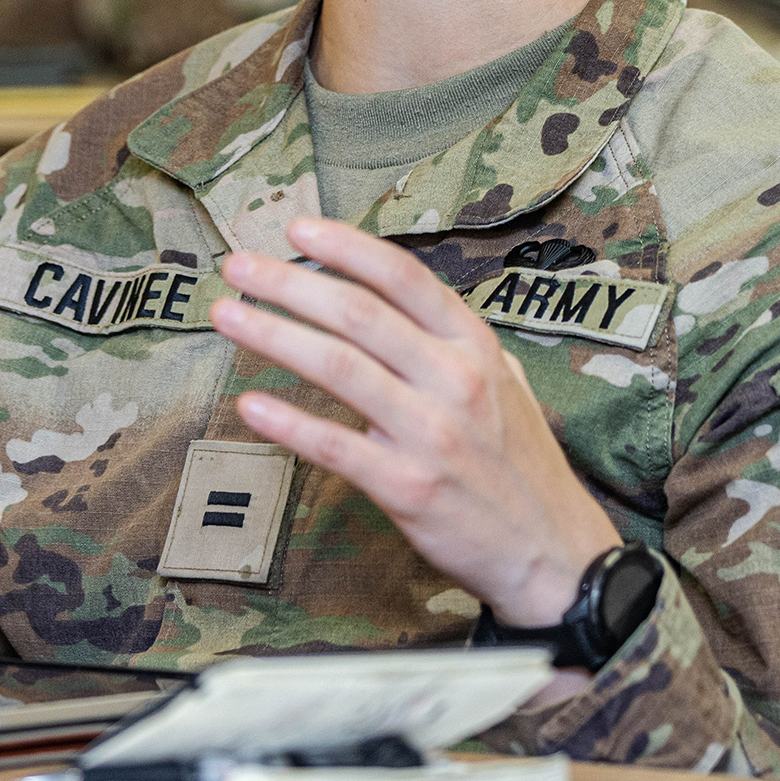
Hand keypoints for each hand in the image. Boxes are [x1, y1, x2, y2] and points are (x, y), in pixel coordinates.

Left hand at [213, 217, 622, 633]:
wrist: (552, 551)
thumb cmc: (521, 465)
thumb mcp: (507, 383)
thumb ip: (456, 343)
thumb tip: (400, 304)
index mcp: (475, 345)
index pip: (403, 278)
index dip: (346, 247)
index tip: (298, 229)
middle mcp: (455, 379)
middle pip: (357, 312)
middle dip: (288, 283)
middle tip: (239, 266)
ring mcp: (430, 433)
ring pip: (338, 367)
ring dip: (272, 335)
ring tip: (227, 316)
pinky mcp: (407, 486)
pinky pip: (334, 446)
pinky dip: (287, 422)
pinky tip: (249, 403)